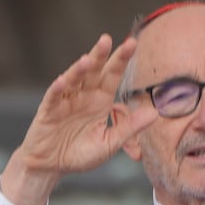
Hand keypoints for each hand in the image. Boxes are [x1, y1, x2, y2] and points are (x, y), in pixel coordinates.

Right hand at [0, 35, 161, 204]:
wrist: (52, 165)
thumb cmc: (81, 153)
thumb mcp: (111, 142)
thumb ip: (130, 127)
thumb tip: (155, 112)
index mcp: (100, 100)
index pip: (113, 75)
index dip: (121, 60)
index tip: (132, 43)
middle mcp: (83, 95)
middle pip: (93, 71)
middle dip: (100, 56)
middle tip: (106, 39)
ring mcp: (65, 100)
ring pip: (73, 80)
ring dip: (79, 69)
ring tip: (88, 59)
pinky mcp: (48, 111)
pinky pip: (53, 97)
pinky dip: (57, 89)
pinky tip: (62, 80)